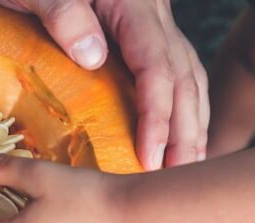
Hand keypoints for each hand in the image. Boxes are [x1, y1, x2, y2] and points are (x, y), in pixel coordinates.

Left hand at [0, 0, 208, 169]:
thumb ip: (63, 14)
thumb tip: (94, 56)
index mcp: (132, 7)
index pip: (156, 67)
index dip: (157, 115)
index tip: (150, 154)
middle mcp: (151, 15)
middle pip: (183, 76)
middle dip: (184, 128)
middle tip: (177, 174)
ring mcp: (150, 24)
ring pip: (187, 75)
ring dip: (190, 121)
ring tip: (185, 163)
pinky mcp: (141, 33)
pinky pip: (174, 70)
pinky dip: (182, 103)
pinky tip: (178, 131)